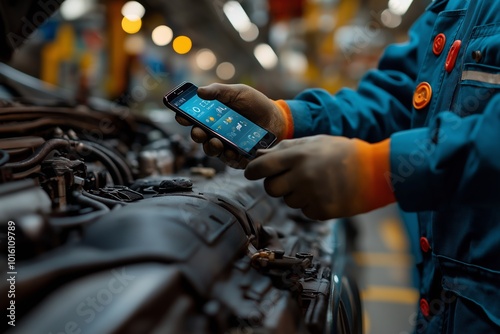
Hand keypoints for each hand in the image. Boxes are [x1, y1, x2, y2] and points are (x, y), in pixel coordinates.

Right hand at [175, 83, 286, 168]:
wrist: (276, 118)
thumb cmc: (255, 104)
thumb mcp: (237, 92)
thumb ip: (219, 91)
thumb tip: (199, 92)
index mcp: (211, 116)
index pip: (192, 118)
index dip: (184, 118)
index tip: (181, 116)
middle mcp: (215, 132)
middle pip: (199, 137)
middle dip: (196, 135)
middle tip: (199, 132)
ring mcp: (225, 145)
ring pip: (212, 150)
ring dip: (211, 147)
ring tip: (216, 142)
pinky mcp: (238, 157)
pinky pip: (229, 160)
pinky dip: (229, 156)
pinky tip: (232, 151)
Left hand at [244, 135, 394, 219]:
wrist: (374, 171)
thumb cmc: (341, 152)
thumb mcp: (313, 142)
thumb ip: (284, 149)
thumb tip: (258, 156)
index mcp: (298, 156)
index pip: (261, 167)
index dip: (252, 171)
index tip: (250, 173)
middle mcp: (302, 176)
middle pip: (271, 189)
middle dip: (276, 184)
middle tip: (291, 178)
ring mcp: (312, 195)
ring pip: (288, 201)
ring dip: (296, 194)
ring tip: (316, 182)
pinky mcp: (322, 211)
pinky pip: (304, 211)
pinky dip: (311, 204)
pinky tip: (325, 193)